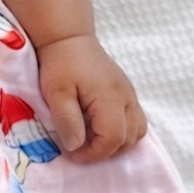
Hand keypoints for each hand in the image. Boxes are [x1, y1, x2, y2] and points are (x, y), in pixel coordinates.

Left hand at [35, 34, 146, 162]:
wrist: (69, 38)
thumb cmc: (61, 64)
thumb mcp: (56, 92)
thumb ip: (67, 119)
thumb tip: (75, 146)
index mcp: (110, 99)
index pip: (113, 139)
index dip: (94, 153)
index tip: (72, 152)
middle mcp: (127, 98)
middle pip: (129, 139)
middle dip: (105, 151)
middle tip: (80, 147)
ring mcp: (130, 95)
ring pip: (137, 132)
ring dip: (116, 143)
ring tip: (91, 139)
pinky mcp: (127, 93)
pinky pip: (135, 121)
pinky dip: (121, 131)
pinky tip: (100, 128)